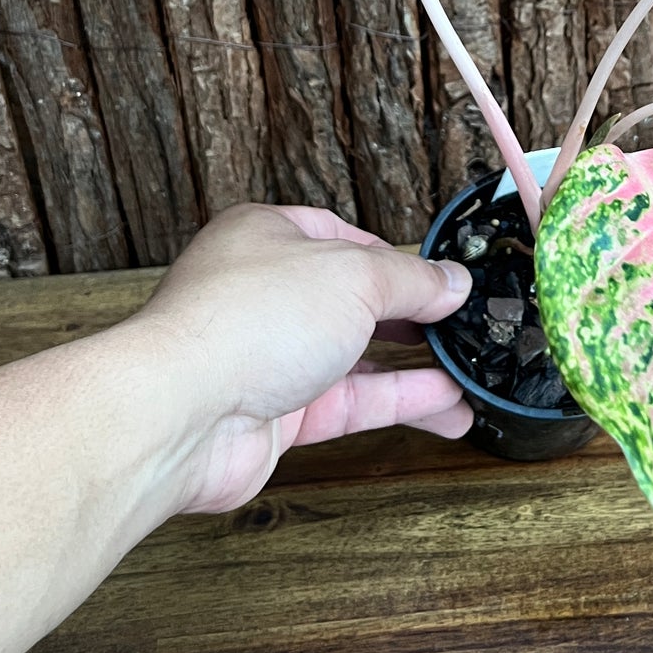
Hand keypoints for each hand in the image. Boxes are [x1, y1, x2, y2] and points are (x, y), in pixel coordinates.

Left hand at [132, 203, 473, 513]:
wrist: (182, 414)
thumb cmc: (245, 322)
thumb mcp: (353, 276)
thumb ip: (411, 281)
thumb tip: (452, 282)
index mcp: (268, 237)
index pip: (343, 238)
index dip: (395, 258)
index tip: (443, 278)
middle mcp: (265, 294)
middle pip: (352, 301)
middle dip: (410, 317)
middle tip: (461, 326)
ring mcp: (269, 357)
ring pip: (356, 358)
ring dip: (415, 368)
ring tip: (470, 374)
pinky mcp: (276, 415)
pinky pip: (350, 403)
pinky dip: (399, 402)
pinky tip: (446, 406)